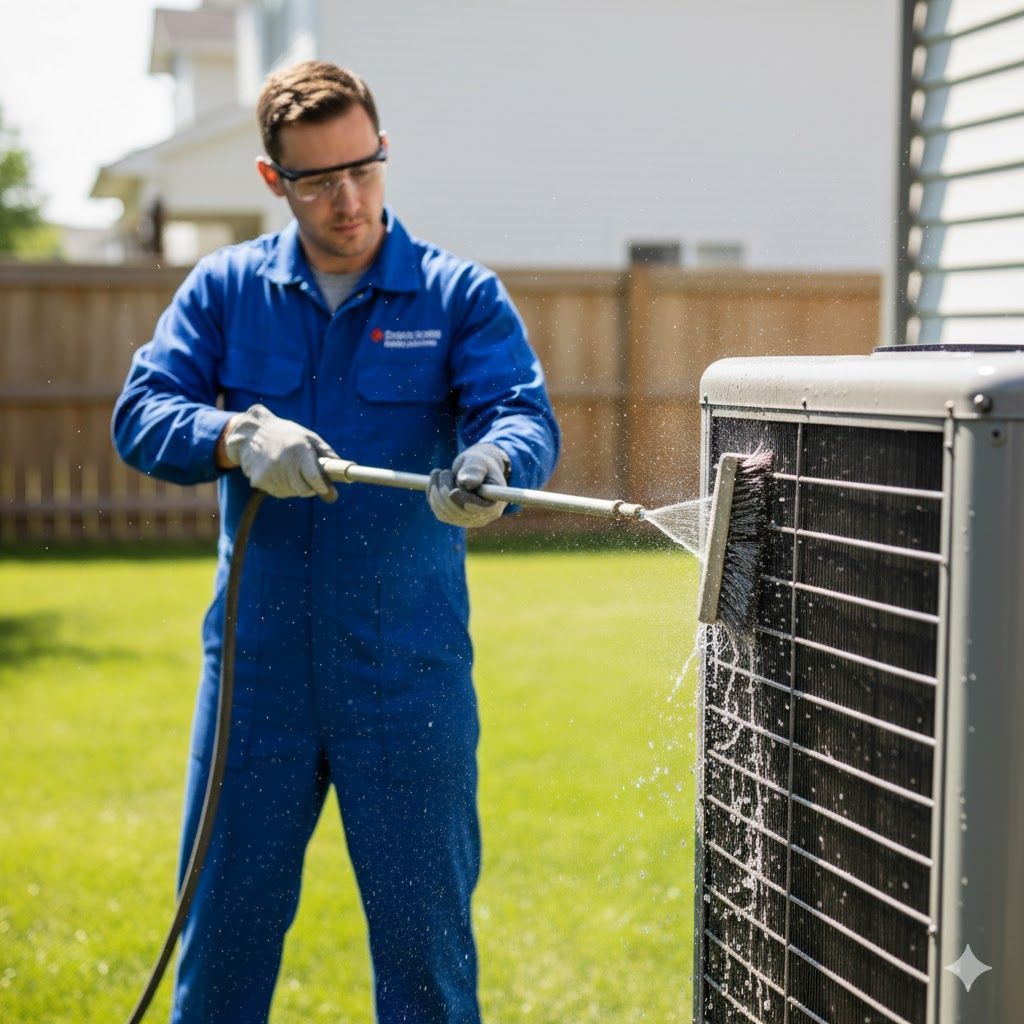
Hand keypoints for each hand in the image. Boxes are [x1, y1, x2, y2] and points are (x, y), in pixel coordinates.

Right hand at [222, 404, 338, 501]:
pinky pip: (279, 493)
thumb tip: (347, 478)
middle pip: (305, 490)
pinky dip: (283, 486)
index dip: (323, 488)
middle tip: (309, 476)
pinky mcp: (259, 481)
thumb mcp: (309, 438)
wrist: (251, 433)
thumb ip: (328, 456)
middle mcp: (283, 463)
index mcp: (299, 450)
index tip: (328, 491)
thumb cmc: (286, 434)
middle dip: (311, 487)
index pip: (314, 478)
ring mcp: (269, 473)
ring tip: (289, 468)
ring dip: (296, 486)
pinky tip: (278, 471)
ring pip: (292, 493)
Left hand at [427, 443, 509, 526]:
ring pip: (446, 513)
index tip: (453, 492)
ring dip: (437, 492)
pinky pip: (439, 512)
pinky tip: (435, 482)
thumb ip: (474, 470)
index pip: (480, 510)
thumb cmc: (479, 463)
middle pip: (459, 512)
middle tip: (443, 471)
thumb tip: (466, 483)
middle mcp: (482, 517)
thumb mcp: (479, 461)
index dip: (465, 502)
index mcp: (494, 504)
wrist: (476, 468)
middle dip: (446, 490)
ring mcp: (468, 520)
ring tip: (440, 472)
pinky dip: (432, 497)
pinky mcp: (455, 519)